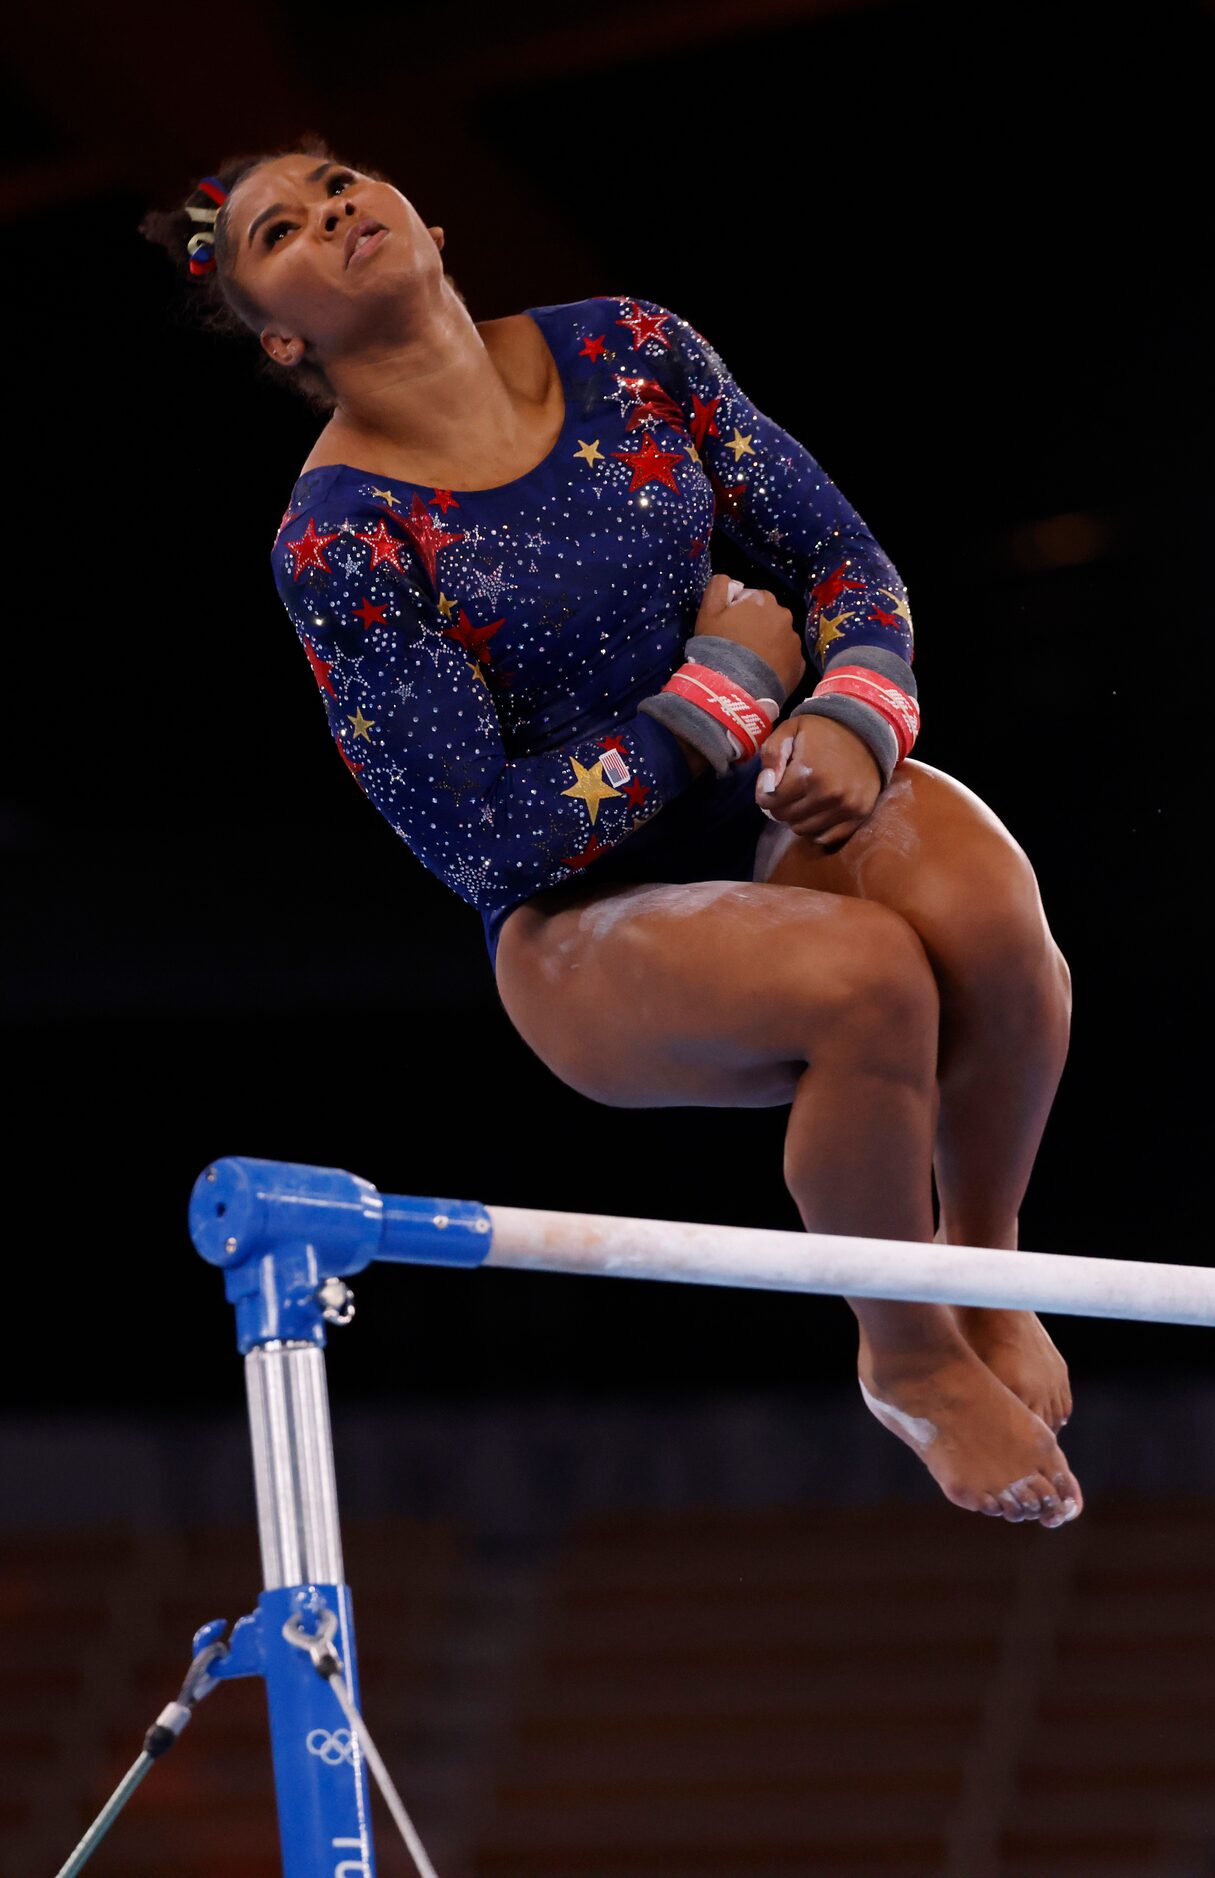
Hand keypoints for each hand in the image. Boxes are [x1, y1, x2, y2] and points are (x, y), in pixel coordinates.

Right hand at [693, 572, 805, 699]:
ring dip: (770, 646)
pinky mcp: (799, 666)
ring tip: (752, 664)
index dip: (740, 613)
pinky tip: (763, 674)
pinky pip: (788, 660)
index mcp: (763, 599)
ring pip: (780, 639)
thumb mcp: (708, 611)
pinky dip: (778, 665)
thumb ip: (718, 587)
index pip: (753, 599)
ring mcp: (794, 641)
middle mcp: (784, 615)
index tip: (730, 629)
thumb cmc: (718, 646)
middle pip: (770, 618)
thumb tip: (728, 579)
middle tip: (741, 647)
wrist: (734, 687)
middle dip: (758, 628)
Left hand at [754, 714, 882, 849]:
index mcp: (808, 773)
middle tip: (786, 791)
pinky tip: (815, 812)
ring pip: (803, 829)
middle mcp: (828, 795)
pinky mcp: (859, 815)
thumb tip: (767, 783)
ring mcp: (846, 807)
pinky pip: (827, 837)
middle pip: (785, 817)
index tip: (771, 784)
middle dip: (780, 805)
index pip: (771, 802)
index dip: (764, 793)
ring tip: (802, 799)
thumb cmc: (823, 730)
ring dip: (797, 817)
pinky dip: (816, 829)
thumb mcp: (791, 729)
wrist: (867, 731)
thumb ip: (772, 753)